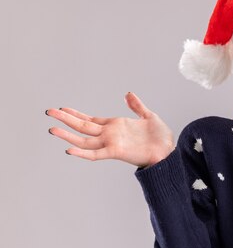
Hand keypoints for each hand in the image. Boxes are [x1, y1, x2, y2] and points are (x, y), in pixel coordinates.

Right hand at [46, 92, 174, 167]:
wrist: (169, 150)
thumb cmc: (160, 137)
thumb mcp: (148, 116)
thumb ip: (136, 106)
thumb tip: (128, 94)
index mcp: (115, 126)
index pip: (91, 119)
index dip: (76, 114)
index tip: (62, 108)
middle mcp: (110, 134)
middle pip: (82, 126)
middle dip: (66, 119)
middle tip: (49, 112)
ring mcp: (111, 143)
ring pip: (84, 140)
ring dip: (68, 135)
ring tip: (52, 128)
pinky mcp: (116, 152)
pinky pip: (95, 154)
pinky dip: (82, 153)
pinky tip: (68, 150)